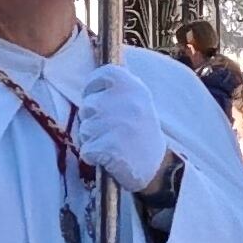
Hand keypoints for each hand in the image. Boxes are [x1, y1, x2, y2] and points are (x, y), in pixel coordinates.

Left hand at [72, 63, 170, 191]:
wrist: (158, 167)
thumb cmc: (142, 133)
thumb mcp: (139, 102)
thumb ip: (118, 88)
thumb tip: (93, 77)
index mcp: (133, 87)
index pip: (101, 75)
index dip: (93, 89)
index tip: (99, 100)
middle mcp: (125, 102)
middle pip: (88, 105)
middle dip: (93, 120)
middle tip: (113, 130)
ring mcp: (116, 124)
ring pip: (84, 129)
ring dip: (93, 139)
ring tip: (113, 144)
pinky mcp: (108, 147)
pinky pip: (86, 150)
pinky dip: (92, 156)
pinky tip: (109, 158)